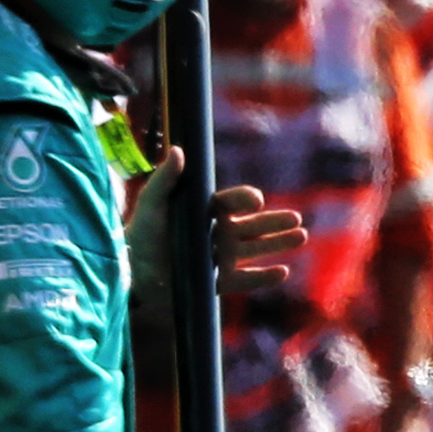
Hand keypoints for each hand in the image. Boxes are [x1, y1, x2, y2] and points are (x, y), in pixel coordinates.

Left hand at [126, 149, 303, 303]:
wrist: (131, 274)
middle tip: (296, 218)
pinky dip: (264, 277)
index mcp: (206, 211)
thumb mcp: (151, 205)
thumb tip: (179, 150)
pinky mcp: (218, 281)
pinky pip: (246, 279)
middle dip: (275, 222)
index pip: (233, 201)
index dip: (245, 200)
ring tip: (300, 236)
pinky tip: (283, 271)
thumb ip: (165, 179)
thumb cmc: (139, 236)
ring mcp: (220, 257)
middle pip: (253, 225)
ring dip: (278, 243)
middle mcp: (217, 232)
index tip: (254, 201)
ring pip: (256, 249)